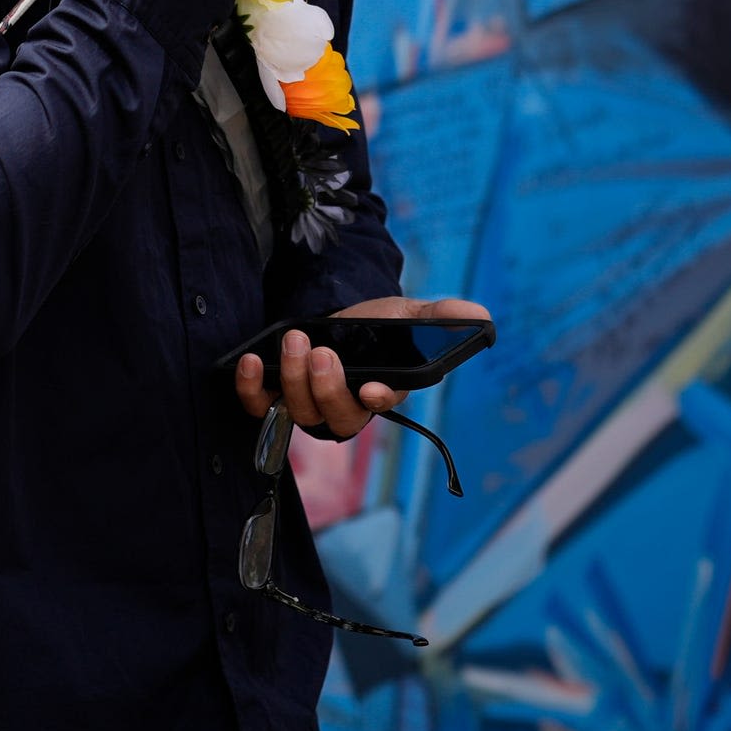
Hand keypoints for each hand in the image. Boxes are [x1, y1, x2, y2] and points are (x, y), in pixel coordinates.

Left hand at [239, 297, 491, 438]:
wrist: (330, 316)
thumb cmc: (373, 323)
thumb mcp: (404, 313)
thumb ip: (438, 317)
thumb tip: (481, 315)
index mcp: (382, 390)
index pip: (380, 407)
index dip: (377, 401)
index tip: (371, 389)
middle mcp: (345, 406)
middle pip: (337, 417)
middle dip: (327, 387)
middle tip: (321, 352)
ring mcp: (308, 404)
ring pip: (301, 411)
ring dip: (293, 378)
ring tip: (296, 340)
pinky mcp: (274, 396)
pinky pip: (260, 406)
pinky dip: (251, 388)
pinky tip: (250, 361)